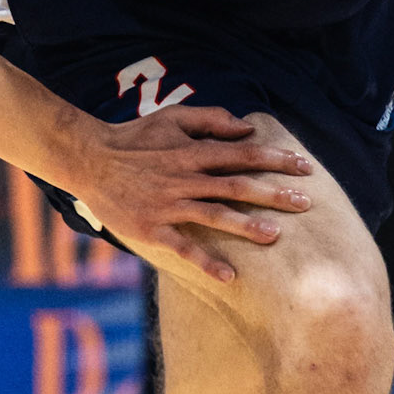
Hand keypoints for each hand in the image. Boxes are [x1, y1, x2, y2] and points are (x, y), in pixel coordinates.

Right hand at [56, 106, 314, 281]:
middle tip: (305, 202)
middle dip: (273, 193)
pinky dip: (205, 262)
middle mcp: (184, 178)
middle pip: (236, 185)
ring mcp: (168, 204)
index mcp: (192, 151)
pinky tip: (229, 276)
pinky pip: (183, 247)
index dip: (275, 159)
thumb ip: (210, 119)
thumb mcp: (172, 117)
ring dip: (246, 225)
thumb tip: (247, 128)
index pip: (242, 154)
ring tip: (275, 235)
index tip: (305, 167)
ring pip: (214, 215)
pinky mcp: (152, 228)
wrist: (88, 159)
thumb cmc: (134, 137)